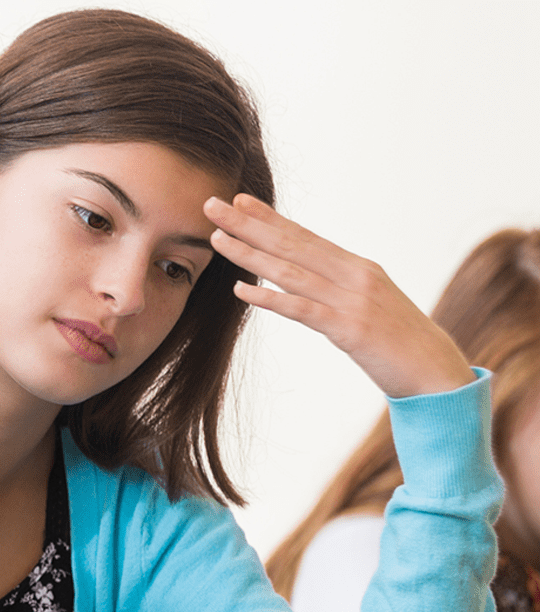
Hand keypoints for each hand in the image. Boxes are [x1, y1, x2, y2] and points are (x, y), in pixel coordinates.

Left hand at [205, 194, 471, 398]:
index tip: (240, 200)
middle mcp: (354, 275)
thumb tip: (308, 281)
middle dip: (249, 224)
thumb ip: (340, 290)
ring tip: (217, 239)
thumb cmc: (399, 344)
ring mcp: (352, 301)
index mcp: (358, 267)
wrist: (437, 373)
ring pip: (290, 271)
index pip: (305, 236)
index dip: (271, 218)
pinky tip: (240, 290)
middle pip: (292, 244)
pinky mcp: (349, 329)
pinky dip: (269, 298)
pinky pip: (302, 310)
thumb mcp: (369, 306)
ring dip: (250, 255)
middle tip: (212, 205)